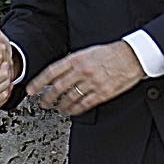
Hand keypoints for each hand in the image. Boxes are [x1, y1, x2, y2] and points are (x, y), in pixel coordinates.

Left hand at [28, 40, 143, 115]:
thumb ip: (73, 62)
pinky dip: (75, 109)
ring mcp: (92, 83)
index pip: (52, 72)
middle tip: (42, 103)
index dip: (39, 83)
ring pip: (70, 98)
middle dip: (47, 98)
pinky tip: (71, 111)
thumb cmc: (111, 53)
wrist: (132, 56)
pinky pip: (84, 104)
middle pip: (58, 88)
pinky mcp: (102, 93)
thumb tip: (58, 74)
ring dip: (60, 105)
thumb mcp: (88, 52)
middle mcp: (82, 71)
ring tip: (57, 108)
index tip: (31, 90)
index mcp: (77, 58)